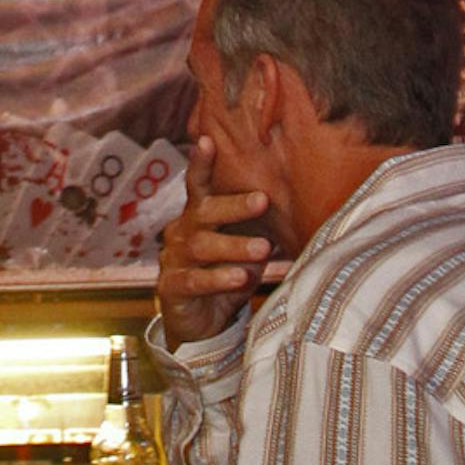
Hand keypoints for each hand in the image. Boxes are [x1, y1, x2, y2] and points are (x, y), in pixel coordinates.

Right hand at [153, 137, 272, 347]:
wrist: (202, 324)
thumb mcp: (244, 248)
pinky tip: (238, 278)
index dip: (200, 164)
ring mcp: (172, 259)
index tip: (207, 140)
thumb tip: (294, 204)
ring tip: (263, 250)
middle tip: (263, 200)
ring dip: (234, 246)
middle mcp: (181, 232)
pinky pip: (193, 281)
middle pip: (203, 211)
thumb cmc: (227, 275)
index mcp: (198, 217)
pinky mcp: (171, 288)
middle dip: (234, 206)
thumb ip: (257, 227)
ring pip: (200, 246)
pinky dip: (217, 278)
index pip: (198, 186)